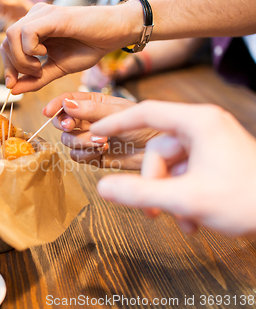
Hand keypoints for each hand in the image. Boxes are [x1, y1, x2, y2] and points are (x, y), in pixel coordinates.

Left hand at [0, 2, 141, 93]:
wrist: (114, 34)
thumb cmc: (89, 47)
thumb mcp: (57, 70)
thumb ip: (36, 80)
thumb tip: (13, 90)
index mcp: (33, 29)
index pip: (6, 46)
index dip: (7, 67)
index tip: (13, 85)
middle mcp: (34, 17)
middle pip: (5, 41)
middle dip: (13, 66)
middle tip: (33, 75)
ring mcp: (42, 14)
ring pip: (11, 36)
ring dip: (22, 59)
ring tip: (40, 67)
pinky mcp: (53, 16)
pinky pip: (27, 32)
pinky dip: (30, 50)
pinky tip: (45, 54)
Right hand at [45, 92, 158, 169]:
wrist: (162, 152)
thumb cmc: (146, 125)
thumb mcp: (119, 113)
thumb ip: (91, 110)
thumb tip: (67, 104)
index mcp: (93, 103)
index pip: (68, 101)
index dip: (56, 105)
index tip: (48, 111)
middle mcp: (88, 120)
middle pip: (63, 122)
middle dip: (67, 125)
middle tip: (72, 126)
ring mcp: (90, 139)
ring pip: (68, 141)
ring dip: (81, 142)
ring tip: (101, 142)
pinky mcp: (93, 157)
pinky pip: (77, 157)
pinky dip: (85, 155)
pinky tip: (101, 151)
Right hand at [91, 101, 255, 235]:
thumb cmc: (246, 200)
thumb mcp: (186, 198)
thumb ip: (140, 193)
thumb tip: (102, 188)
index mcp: (198, 123)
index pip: (146, 113)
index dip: (116, 123)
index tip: (95, 133)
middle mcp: (204, 127)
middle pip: (158, 150)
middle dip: (155, 184)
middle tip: (156, 213)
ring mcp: (212, 144)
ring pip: (171, 166)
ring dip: (170, 196)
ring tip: (185, 222)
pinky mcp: (217, 160)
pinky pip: (186, 174)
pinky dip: (184, 197)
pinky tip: (194, 220)